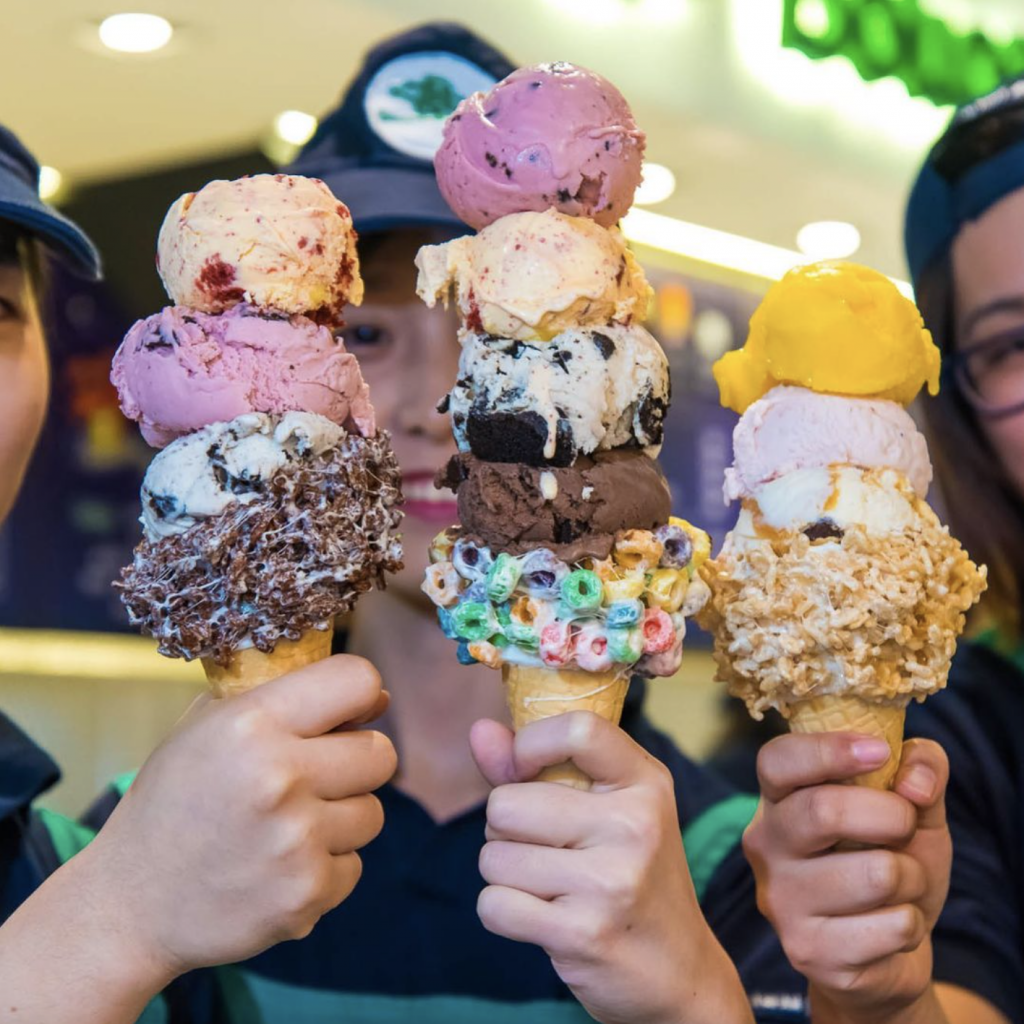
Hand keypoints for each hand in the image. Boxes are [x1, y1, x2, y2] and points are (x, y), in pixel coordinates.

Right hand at [81, 655, 396, 980]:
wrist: (131, 904)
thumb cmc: (175, 802)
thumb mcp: (206, 728)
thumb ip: (283, 697)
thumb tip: (377, 695)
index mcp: (252, 724)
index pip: (357, 680)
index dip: (361, 694)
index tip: (350, 712)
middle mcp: (279, 777)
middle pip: (381, 753)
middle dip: (357, 763)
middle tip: (318, 777)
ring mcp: (296, 840)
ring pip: (372, 813)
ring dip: (340, 820)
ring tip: (288, 828)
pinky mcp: (306, 894)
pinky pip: (353, 867)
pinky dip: (324, 869)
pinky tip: (278, 868)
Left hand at [470, 713, 752, 1023]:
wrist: (678, 970)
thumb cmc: (629, 873)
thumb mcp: (605, 807)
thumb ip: (535, 766)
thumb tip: (479, 731)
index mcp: (645, 782)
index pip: (577, 729)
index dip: (529, 745)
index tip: (524, 770)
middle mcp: (634, 826)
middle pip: (507, 803)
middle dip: (505, 828)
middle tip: (545, 847)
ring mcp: (611, 881)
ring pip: (493, 856)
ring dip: (505, 873)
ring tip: (549, 884)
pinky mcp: (583, 933)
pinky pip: (493, 904)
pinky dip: (503, 912)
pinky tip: (542, 917)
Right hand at [743, 733, 950, 1022]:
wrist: (884, 950)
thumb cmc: (888, 860)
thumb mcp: (912, 807)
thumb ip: (921, 769)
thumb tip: (915, 782)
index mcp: (778, 798)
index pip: (777, 760)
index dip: (826, 750)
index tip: (879, 752)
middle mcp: (765, 844)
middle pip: (823, 811)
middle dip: (892, 816)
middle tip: (906, 826)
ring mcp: (781, 900)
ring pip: (875, 875)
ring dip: (911, 877)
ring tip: (898, 885)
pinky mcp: (808, 950)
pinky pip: (893, 926)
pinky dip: (912, 923)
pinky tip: (888, 926)